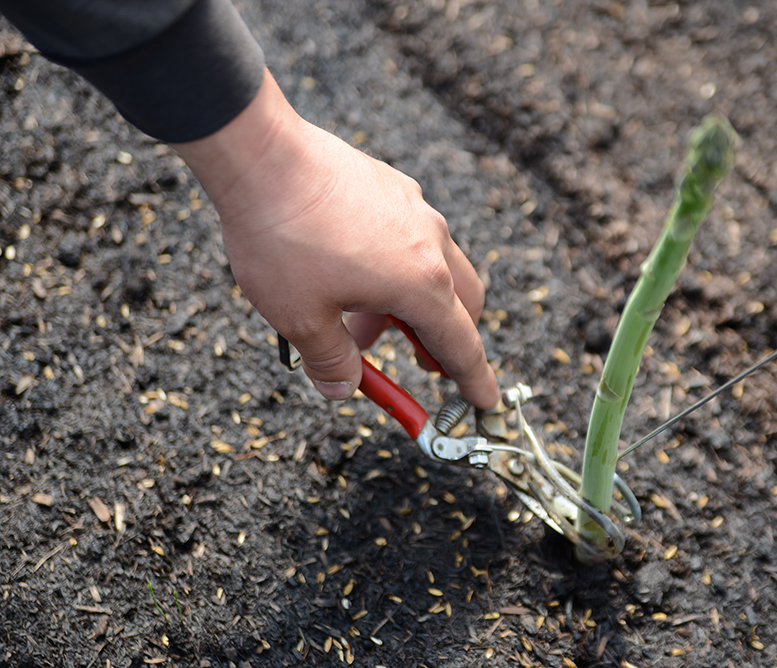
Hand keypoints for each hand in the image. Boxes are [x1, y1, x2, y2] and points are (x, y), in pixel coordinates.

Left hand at [172, 70, 499, 408]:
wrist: (262, 155)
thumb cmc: (282, 238)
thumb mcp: (300, 318)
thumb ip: (330, 361)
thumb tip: (342, 387)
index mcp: (421, 284)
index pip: (462, 346)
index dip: (473, 380)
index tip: (485, 401)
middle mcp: (431, 244)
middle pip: (462, 305)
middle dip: (444, 340)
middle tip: (415, 360)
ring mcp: (417, 210)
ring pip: (438, 268)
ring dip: (413, 303)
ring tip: (361, 317)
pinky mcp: (395, 188)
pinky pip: (414, 237)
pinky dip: (399, 267)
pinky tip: (352, 268)